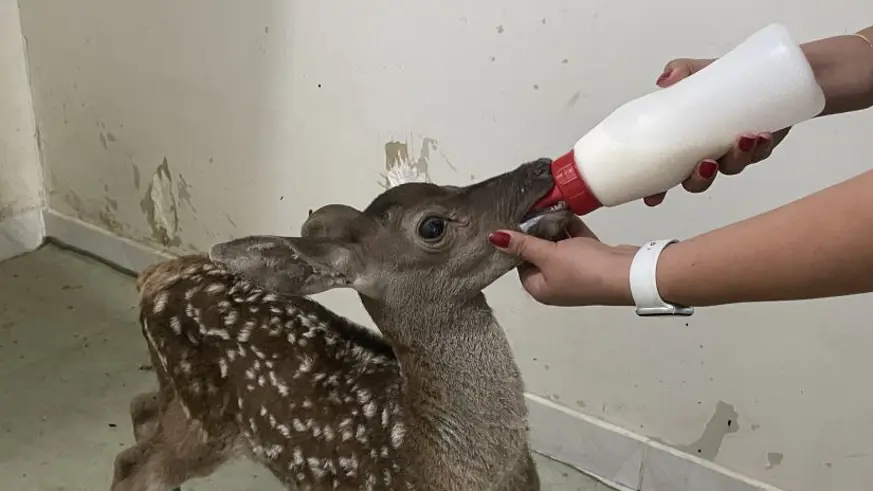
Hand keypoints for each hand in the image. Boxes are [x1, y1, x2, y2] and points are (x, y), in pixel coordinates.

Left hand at [488, 218, 635, 306]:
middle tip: (531, 211)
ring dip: (555, 228)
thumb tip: (494, 239)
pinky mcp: (591, 260)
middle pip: (539, 254)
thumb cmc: (585, 271)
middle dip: (537, 233)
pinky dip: (571, 228)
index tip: (515, 223)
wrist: (627, 273)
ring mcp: (575, 273)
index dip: (517, 245)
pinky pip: (576, 242)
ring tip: (548, 208)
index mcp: (540, 289)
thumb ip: (522, 244)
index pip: (519, 265)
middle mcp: (556, 284)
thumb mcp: (548, 255)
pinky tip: (566, 211)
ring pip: (558, 246)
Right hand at [644, 58, 790, 206]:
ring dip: (736, 159)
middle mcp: (705, 153)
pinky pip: (759, 154)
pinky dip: (761, 147)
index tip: (653, 198)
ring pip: (731, 169)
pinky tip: (762, 136)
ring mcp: (732, 152)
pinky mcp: (759, 146)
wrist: (766, 72)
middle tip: (707, 163)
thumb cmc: (725, 77)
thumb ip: (680, 71)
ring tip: (743, 139)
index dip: (657, 190)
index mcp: (683, 143)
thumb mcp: (699, 71)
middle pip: (697, 181)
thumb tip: (667, 80)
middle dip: (700, 178)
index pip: (665, 174)